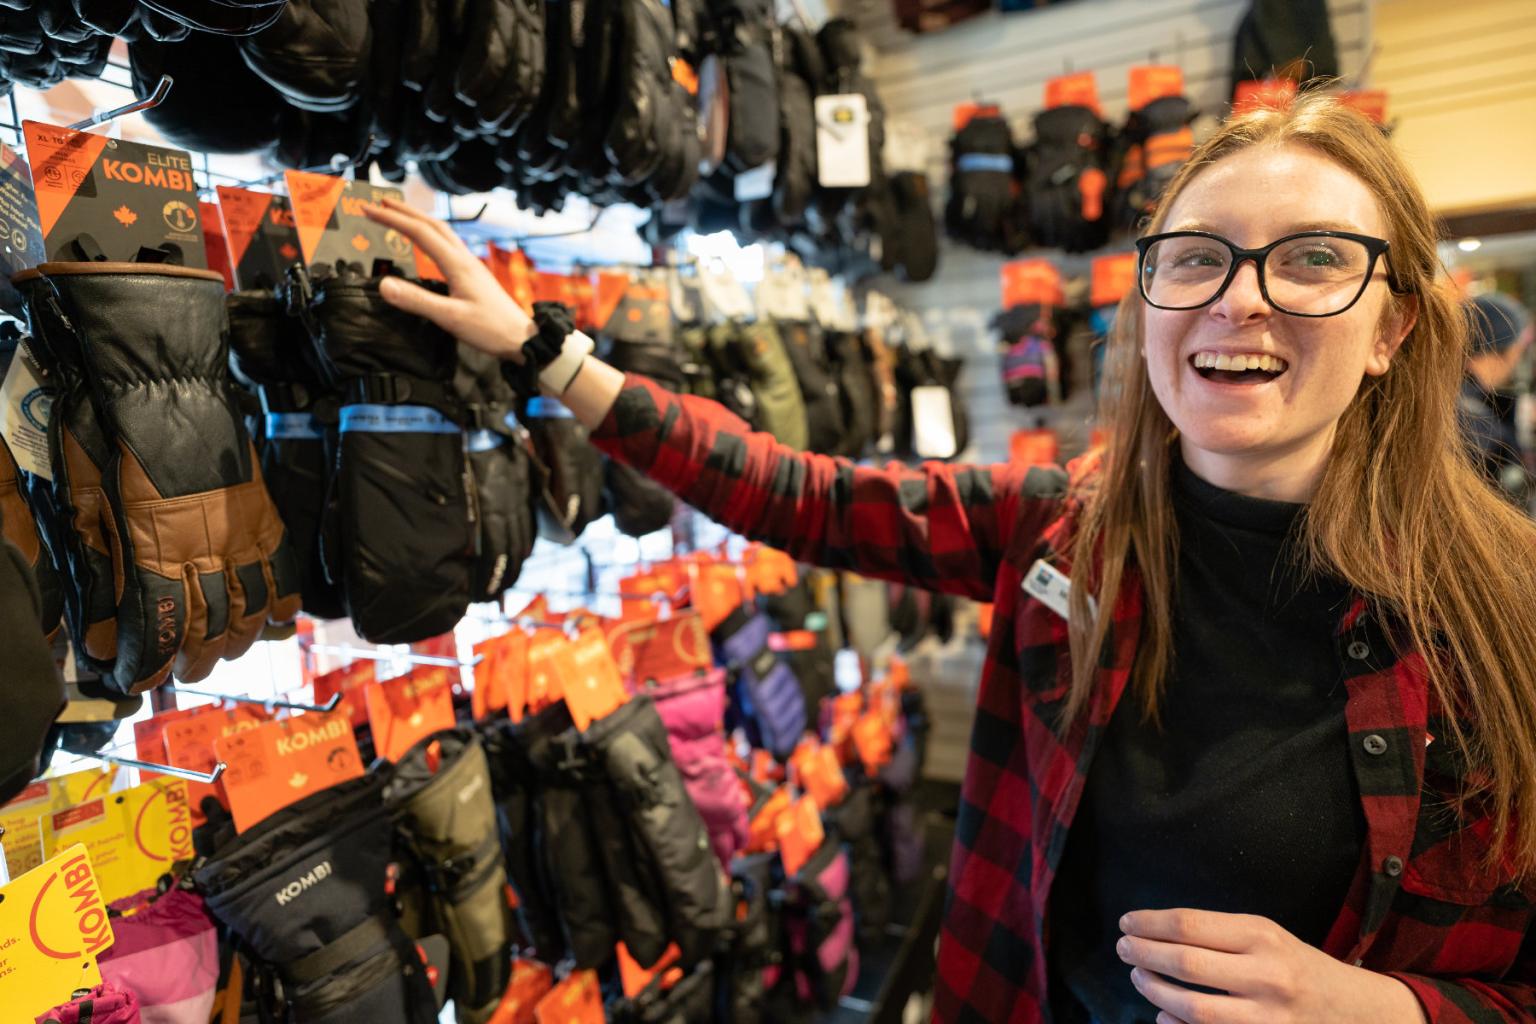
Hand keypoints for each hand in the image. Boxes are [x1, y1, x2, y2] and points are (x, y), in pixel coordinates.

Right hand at [362, 197, 534, 359]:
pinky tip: (426, 243)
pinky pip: (448, 244)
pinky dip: (430, 235)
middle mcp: (464, 259)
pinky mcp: (473, 274)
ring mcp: (470, 265)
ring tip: (398, 215)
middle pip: (432, 224)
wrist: (522, 338)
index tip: (368, 210)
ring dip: (418, 219)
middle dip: (403, 211)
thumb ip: (416, 301)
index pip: (419, 232)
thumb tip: (383, 285)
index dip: (391, 219)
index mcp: (458, 264)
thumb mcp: (450, 318)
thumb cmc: (491, 330)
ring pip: (442, 232)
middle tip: (379, 203)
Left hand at [1117, 909, 1427, 1023]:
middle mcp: (1265, 975)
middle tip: (1123, 949)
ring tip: (1139, 977)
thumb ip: (1217, 935)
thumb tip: (1156, 939)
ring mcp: (1265, 1017)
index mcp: (1262, 936)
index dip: (1149, 924)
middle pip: (1185, 964)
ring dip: (1153, 991)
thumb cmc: (1297, 965)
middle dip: (1143, 955)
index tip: (1127, 923)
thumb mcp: (1266, 935)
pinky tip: (1162, 1014)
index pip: (1189, 925)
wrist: (1355, 1011)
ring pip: (1191, 1008)